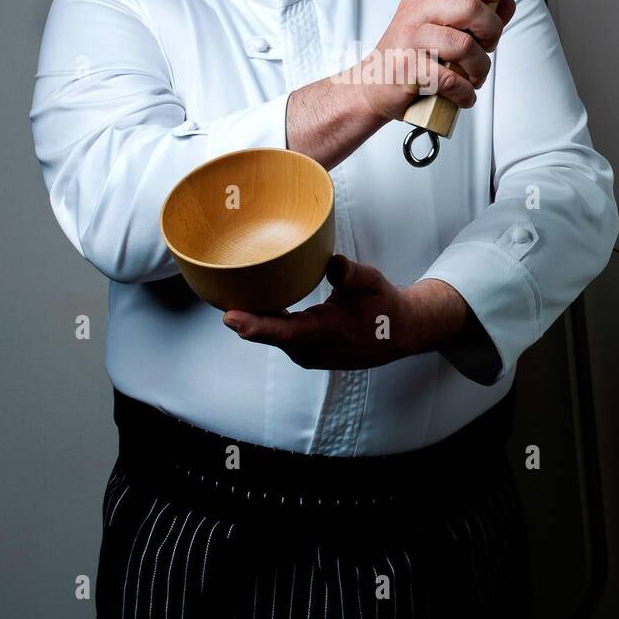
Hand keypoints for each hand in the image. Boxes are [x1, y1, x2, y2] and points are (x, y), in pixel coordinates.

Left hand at [222, 254, 441, 370]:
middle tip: (218, 293)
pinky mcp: (307, 353)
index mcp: (331, 332)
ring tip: (231, 295)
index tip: (230, 317)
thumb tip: (332, 263)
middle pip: (271, 334)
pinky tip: (253, 305)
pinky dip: (266, 323)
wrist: (400, 334)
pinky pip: (280, 337)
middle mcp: (316, 349)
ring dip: (254, 320)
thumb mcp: (374, 283)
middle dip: (244, 317)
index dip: (256, 326)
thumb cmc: (384, 304)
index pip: (287, 332)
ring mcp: (310, 355)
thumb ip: (352, 274)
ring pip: (274, 336)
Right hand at [347, 0, 516, 120]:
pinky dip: (465, 93)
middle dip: (491, 33)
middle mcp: (416, 10)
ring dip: (480, 68)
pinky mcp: (408, 68)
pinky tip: (462, 95)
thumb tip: (507, 2)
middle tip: (486, 48)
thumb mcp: (440, 26)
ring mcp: (410, 38)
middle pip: (471, 8)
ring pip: (465, 45)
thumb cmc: (412, 54)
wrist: (372, 86)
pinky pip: (451, 79)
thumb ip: (477, 14)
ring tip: (473, 77)